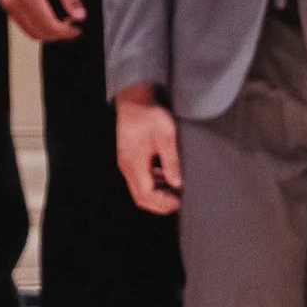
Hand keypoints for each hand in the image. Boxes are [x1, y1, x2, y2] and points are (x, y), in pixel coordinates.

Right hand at [0, 0, 84, 41]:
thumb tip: (79, 15)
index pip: (49, 26)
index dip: (66, 32)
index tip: (77, 29)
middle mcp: (13, 3)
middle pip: (38, 33)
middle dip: (58, 34)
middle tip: (71, 25)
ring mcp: (8, 6)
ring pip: (30, 32)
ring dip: (48, 32)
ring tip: (62, 22)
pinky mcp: (7, 6)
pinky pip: (24, 25)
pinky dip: (38, 26)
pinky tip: (48, 17)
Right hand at [115, 87, 181, 214]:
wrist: (134, 102)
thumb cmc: (149, 116)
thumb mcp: (166, 137)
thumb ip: (171, 162)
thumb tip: (176, 183)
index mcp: (134, 163)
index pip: (146, 194)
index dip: (163, 203)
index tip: (179, 201)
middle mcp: (127, 166)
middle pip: (140, 197)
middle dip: (159, 205)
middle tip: (178, 201)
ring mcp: (127, 164)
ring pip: (139, 190)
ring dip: (157, 195)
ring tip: (175, 190)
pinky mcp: (130, 159)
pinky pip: (139, 180)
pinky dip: (153, 185)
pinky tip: (166, 177)